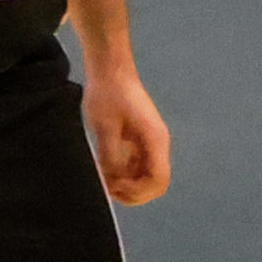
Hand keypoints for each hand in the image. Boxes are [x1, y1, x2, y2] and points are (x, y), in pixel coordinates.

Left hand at [84, 63, 170, 205]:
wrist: (111, 70)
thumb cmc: (108, 94)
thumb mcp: (104, 127)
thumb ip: (111, 156)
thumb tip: (112, 180)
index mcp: (155, 140)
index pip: (158, 180)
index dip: (138, 192)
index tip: (115, 187)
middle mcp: (158, 143)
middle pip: (155, 182)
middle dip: (133, 191)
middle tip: (108, 187)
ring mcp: (151, 142)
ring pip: (146, 176)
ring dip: (127, 182)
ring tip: (103, 176)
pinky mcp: (141, 139)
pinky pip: (138, 165)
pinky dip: (124, 172)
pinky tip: (106, 165)